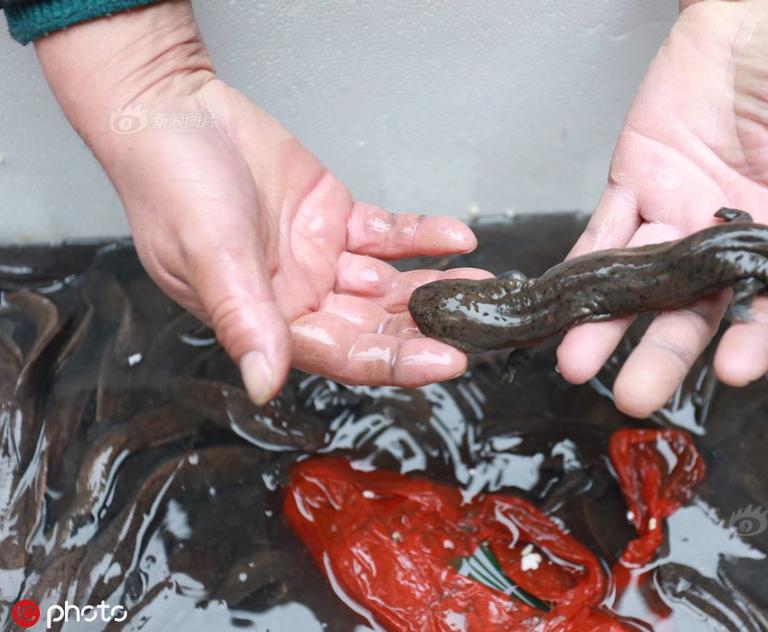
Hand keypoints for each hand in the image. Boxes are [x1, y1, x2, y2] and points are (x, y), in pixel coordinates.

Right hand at [36, 1, 485, 403]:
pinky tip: (456, 238)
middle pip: (377, 325)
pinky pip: (388, 235)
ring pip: (390, 284)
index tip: (448, 361)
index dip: (397, 361)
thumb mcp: (208, 254)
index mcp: (269, 321)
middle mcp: (302, 297)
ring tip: (485, 285)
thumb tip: (264, 384)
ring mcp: (323, 259)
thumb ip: (243, 318)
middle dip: (428, 328)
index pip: (344, 354)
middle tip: (479, 325)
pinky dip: (421, 236)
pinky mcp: (336, 218)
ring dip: (436, 286)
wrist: (173, 114)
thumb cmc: (169, 186)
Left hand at [557, 0, 767, 416]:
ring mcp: (674, 216)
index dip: (751, 340)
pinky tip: (564, 298)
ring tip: (578, 362)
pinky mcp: (634, 185)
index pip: (767, 307)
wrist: (758, 13)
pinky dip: (583, 263)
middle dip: (661, 354)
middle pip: (691, 310)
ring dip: (607, 323)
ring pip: (638, 281)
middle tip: (635, 397)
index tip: (732, 372)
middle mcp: (724, 242)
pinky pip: (604, 228)